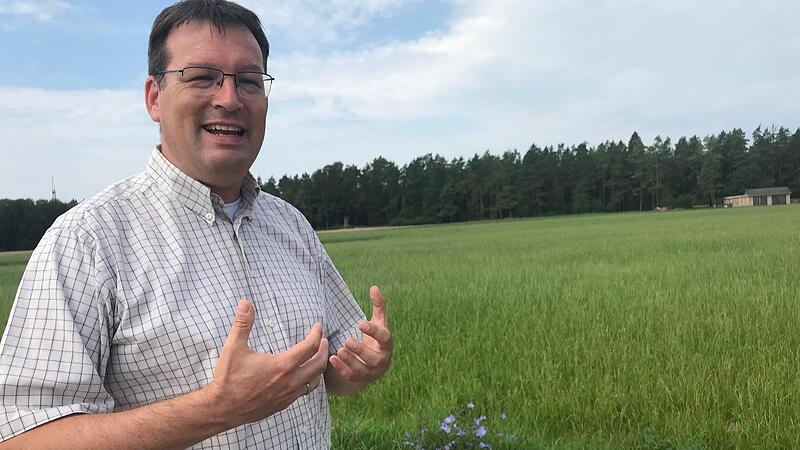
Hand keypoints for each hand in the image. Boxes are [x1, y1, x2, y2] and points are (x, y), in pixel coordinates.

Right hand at [206, 300, 328, 428]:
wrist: (222, 409)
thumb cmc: (228, 378)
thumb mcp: (233, 348)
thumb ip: (242, 324)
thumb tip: (245, 303)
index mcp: (282, 365)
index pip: (310, 346)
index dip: (317, 334)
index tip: (318, 326)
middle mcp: (290, 381)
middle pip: (319, 364)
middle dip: (324, 350)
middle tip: (323, 340)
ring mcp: (288, 395)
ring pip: (315, 381)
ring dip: (319, 367)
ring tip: (317, 357)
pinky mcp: (283, 404)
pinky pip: (304, 392)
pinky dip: (309, 381)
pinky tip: (303, 376)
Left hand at [329, 286, 392, 383]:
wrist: (372, 363)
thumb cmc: (374, 338)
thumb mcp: (378, 322)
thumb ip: (378, 306)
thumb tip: (374, 287)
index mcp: (386, 344)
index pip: (384, 338)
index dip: (373, 331)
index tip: (360, 323)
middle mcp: (382, 360)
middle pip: (374, 358)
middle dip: (360, 350)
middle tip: (347, 340)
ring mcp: (372, 372)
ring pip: (362, 369)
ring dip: (350, 361)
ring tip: (338, 350)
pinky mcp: (361, 379)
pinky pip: (352, 377)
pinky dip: (342, 369)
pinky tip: (332, 359)